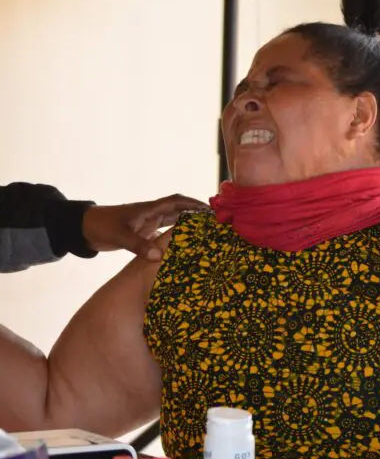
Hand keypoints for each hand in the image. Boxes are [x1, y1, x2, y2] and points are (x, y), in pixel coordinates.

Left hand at [82, 194, 206, 259]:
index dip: (193, 204)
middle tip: (216, 222)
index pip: (176, 202)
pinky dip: (178, 236)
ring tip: (208, 233)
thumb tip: (160, 257)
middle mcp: (152, 214)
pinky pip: (166, 232)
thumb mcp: (120, 235)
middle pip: (180, 210)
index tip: (210, 209)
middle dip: (198, 214)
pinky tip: (187, 245)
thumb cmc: (101, 226)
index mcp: (149, 209)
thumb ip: (139, 245)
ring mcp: (149, 223)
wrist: (83, 228)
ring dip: (190, 225)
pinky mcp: (145, 232)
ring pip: (175, 221)